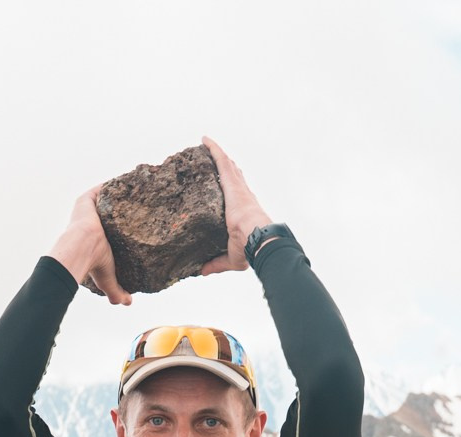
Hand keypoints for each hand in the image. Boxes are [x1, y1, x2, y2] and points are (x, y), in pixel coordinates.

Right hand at [50, 187, 131, 304]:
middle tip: (143, 205)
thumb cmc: (93, 264)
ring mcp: (87, 209)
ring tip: (139, 190)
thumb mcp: (107, 278)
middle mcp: (88, 221)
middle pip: (107, 211)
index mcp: (93, 237)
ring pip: (105, 198)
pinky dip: (114, 183)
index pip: (107, 228)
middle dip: (122, 207)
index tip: (135, 224)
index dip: (120, 225)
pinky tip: (131, 181)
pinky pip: (102, 187)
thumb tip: (127, 304)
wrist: (82, 248)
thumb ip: (115, 290)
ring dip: (119, 193)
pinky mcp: (86, 199)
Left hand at [197, 136, 275, 274]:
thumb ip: (217, 263)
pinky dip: (213, 149)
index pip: (238, 197)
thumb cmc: (250, 249)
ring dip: (218, 155)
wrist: (257, 239)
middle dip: (226, 168)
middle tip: (216, 161)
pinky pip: (221, 160)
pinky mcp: (231, 182)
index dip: (233, 190)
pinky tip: (205, 139)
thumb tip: (202, 272)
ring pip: (227, 166)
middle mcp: (243, 196)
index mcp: (245, 212)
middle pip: (234, 177)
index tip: (227, 186)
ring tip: (207, 145)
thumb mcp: (232, 258)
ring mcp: (238, 188)